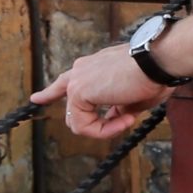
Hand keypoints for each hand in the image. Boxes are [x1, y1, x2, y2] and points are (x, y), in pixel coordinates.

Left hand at [32, 44, 172, 138]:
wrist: (156, 61)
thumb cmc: (154, 74)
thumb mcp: (134, 95)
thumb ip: (120, 106)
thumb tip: (116, 116)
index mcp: (95, 66)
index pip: (67, 80)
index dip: (50, 92)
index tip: (36, 99)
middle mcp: (82, 69)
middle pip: (70, 106)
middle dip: (92, 123)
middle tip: (122, 122)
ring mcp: (77, 80)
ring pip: (78, 121)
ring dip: (105, 128)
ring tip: (128, 120)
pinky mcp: (77, 91)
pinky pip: (83, 125)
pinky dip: (104, 130)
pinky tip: (124, 120)